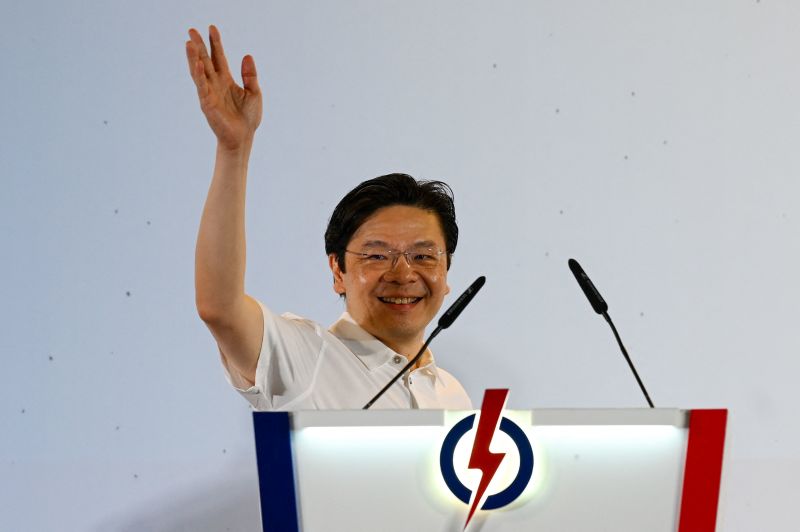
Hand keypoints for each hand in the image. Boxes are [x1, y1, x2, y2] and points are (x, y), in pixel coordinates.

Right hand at [186, 25, 261, 149]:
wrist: (243, 138)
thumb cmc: (248, 118)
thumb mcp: (254, 93)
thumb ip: (250, 75)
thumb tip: (247, 55)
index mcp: (226, 80)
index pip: (219, 57)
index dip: (215, 43)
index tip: (211, 27)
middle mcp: (215, 84)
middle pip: (205, 60)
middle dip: (199, 46)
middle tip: (191, 30)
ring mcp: (209, 93)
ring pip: (199, 72)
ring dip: (193, 57)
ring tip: (189, 42)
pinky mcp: (207, 103)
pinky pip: (202, 87)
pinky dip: (200, 75)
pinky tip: (198, 64)